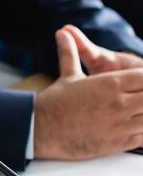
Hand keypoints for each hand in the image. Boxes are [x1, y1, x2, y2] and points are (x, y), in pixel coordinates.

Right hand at [33, 26, 142, 158]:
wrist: (43, 127)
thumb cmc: (55, 101)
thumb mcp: (69, 74)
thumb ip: (71, 52)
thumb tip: (62, 33)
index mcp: (111, 83)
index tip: (139, 82)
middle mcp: (119, 102)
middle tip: (137, 97)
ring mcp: (121, 124)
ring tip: (137, 111)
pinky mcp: (118, 143)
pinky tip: (137, 127)